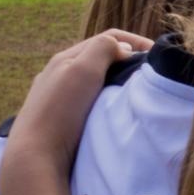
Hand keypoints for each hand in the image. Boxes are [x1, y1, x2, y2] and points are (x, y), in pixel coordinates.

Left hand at [0, 31, 152, 194]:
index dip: (135, 42)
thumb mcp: (83, 70)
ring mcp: (57, 98)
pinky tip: (111, 112)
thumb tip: (122, 47)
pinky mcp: (59, 120)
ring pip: (94, 80)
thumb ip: (103, 49)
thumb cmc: (60, 111)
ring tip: (134, 93)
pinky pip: (87, 100)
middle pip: (100, 58)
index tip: (158, 56)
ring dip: (116, 80)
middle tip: (150, 75)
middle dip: (127, 60)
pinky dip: (105, 98)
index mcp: (65, 59)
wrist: (35, 156)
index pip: (107, 38)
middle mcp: (58, 74)